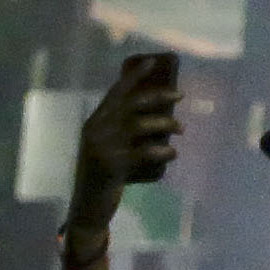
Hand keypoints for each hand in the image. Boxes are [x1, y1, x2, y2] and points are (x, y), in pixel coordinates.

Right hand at [68, 52, 181, 239]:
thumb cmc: (103, 176)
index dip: (134, 75)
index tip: (154, 61)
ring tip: (181, 130)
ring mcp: (103, 148)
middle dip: (159, 96)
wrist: (88, 208)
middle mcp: (96, 131)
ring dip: (166, 125)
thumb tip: (157, 113)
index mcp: (94, 123)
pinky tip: (173, 153)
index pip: (115, 92)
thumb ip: (120, 131)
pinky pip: (144, 152)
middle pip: (132, 104)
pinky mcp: (113, 166)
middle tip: (181, 96)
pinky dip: (163, 151)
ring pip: (141, 126)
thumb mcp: (106, 148)